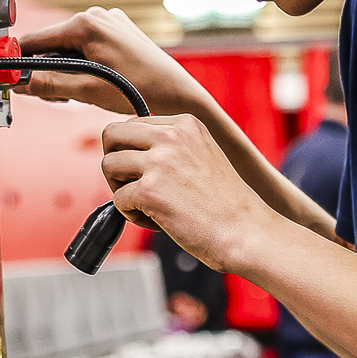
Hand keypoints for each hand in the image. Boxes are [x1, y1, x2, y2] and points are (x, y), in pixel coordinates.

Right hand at [15, 6, 198, 118]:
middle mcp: (96, 15)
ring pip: (70, 47)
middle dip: (49, 70)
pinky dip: (83, 64)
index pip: (36, 39)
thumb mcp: (88, 91)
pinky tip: (94, 82)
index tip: (6, 74)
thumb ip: (50, 85)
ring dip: (66, 70)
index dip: (20, 59)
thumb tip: (21, 83)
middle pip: (53, 44)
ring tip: (81, 92)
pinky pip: (88, 47)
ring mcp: (109, 21)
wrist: (176, 93)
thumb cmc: (140, 90)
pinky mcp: (118, 31)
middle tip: (56, 97)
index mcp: (85, 23)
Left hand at [101, 113, 268, 271]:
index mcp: (185, 124)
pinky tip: (157, 221)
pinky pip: (117, 200)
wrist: (248, 233)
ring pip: (108, 165)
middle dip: (115, 163)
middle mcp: (171, 135)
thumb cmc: (227, 205)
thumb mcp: (202, 156)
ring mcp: (159, 161)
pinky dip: (131, 216)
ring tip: (147, 206)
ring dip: (120, 190)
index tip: (149, 174)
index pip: (134, 124)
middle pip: (111, 135)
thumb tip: (130, 153)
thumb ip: (171, 148)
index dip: (132, 152)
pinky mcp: (150, 191)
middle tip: (133, 186)